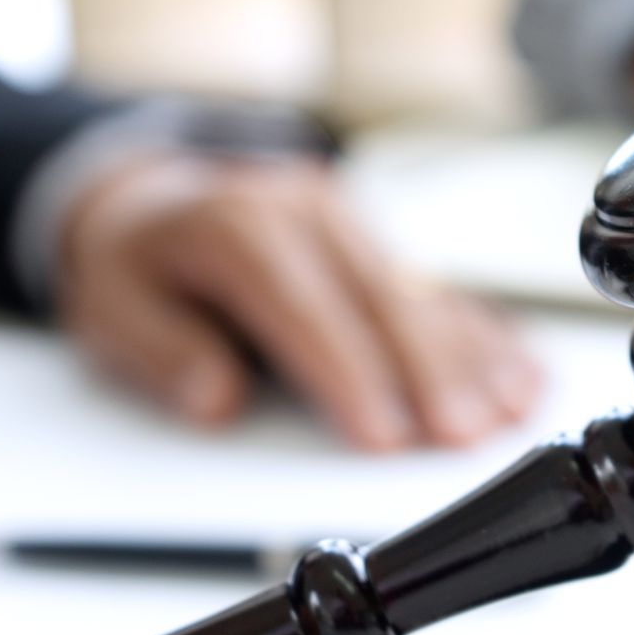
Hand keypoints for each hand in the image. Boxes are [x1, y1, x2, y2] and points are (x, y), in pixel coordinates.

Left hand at [58, 155, 541, 451]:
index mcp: (238, 225)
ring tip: (508, 412)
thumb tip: (217, 397)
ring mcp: (353, 224)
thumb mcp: (111, 308)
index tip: (383, 435)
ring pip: (423, 294)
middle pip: (381, 298)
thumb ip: (163, 351)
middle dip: (428, 372)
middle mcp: (308, 213)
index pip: (304, 307)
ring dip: (470, 358)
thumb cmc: (137, 266)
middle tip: (463, 435)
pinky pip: (441, 290)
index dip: (349, 374)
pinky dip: (484, 336)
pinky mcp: (380, 244)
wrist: (149, 199)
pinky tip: (522, 371)